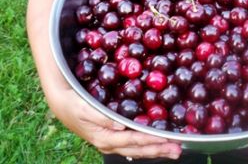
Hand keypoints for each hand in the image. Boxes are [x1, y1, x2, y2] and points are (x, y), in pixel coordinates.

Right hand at [54, 88, 181, 159]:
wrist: (62, 105)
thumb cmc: (73, 105)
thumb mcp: (84, 108)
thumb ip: (102, 117)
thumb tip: (120, 126)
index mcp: (104, 138)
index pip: (132, 141)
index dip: (150, 141)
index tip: (165, 139)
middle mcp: (110, 144)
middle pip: (138, 150)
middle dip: (159, 150)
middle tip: (177, 149)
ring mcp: (112, 142)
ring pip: (137, 150)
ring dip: (156, 150)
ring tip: (174, 150)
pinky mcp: (113, 137)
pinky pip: (133, 145)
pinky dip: (147, 145)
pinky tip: (157, 144)